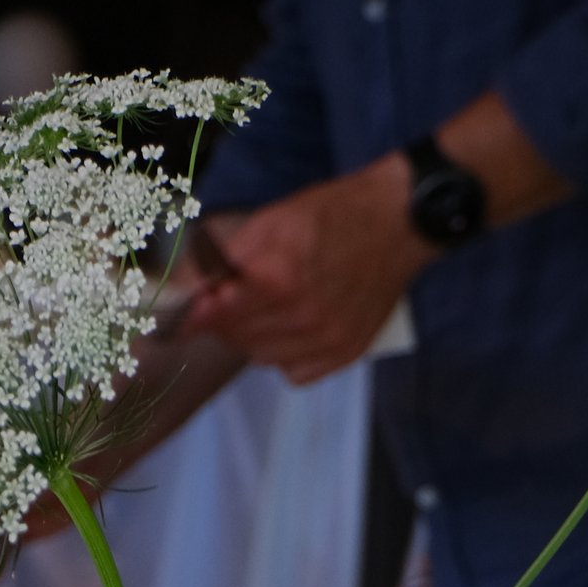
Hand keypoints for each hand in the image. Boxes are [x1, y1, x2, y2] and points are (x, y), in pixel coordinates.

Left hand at [178, 165, 427, 384]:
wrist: (398, 221)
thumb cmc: (335, 212)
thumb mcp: (275, 218)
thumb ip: (230, 255)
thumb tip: (189, 286)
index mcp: (279, 278)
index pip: (217, 314)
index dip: (199, 313)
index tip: (191, 312)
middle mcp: (302, 316)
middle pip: (238, 338)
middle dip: (227, 320)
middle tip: (234, 299)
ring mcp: (326, 339)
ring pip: (263, 357)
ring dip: (256, 337)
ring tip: (271, 307)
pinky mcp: (345, 353)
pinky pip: (294, 373)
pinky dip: (286, 356)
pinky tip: (296, 328)